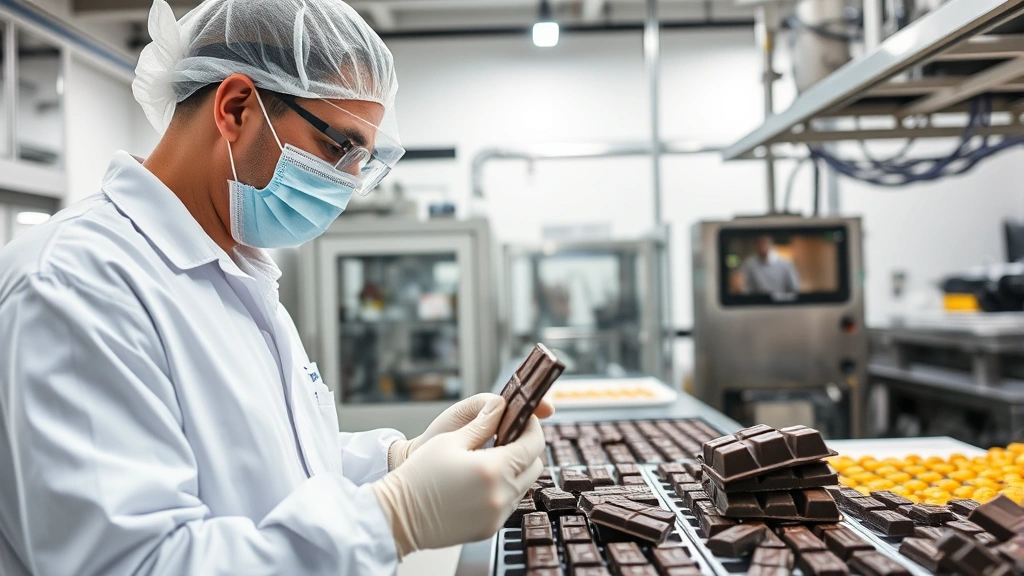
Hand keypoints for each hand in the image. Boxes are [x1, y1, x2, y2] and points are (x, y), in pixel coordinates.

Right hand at [371, 396, 544, 556]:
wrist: (398, 516)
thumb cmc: (418, 476)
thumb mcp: (450, 440)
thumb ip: (483, 423)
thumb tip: (502, 407)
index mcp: (493, 469)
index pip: (533, 444)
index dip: (532, 427)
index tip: (524, 418)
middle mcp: (501, 495)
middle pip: (535, 467)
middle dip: (527, 448)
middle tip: (508, 437)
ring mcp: (497, 515)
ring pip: (524, 486)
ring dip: (516, 470)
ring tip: (492, 458)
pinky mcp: (490, 528)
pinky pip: (510, 503)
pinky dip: (505, 489)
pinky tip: (483, 480)